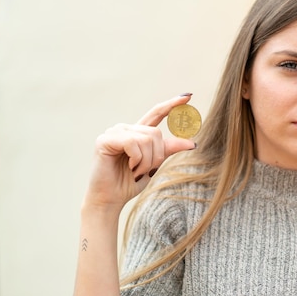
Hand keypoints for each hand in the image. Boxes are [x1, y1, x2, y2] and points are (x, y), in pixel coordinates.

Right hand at [84, 94, 196, 210]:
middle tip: (147, 171)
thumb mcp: (153, 164)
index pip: (157, 113)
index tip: (188, 96)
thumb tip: (191, 142)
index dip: (172, 105)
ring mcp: (115, 132)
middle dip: (157, 156)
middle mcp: (127, 129)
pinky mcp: (105, 139)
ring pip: (147, 138)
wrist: (111, 199)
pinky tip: (129, 167)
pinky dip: (137, 159)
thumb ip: (167, 150)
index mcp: (138, 133)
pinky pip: (133, 143)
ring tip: (136, 172)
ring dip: (147, 161)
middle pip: (156, 133)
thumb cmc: (129, 182)